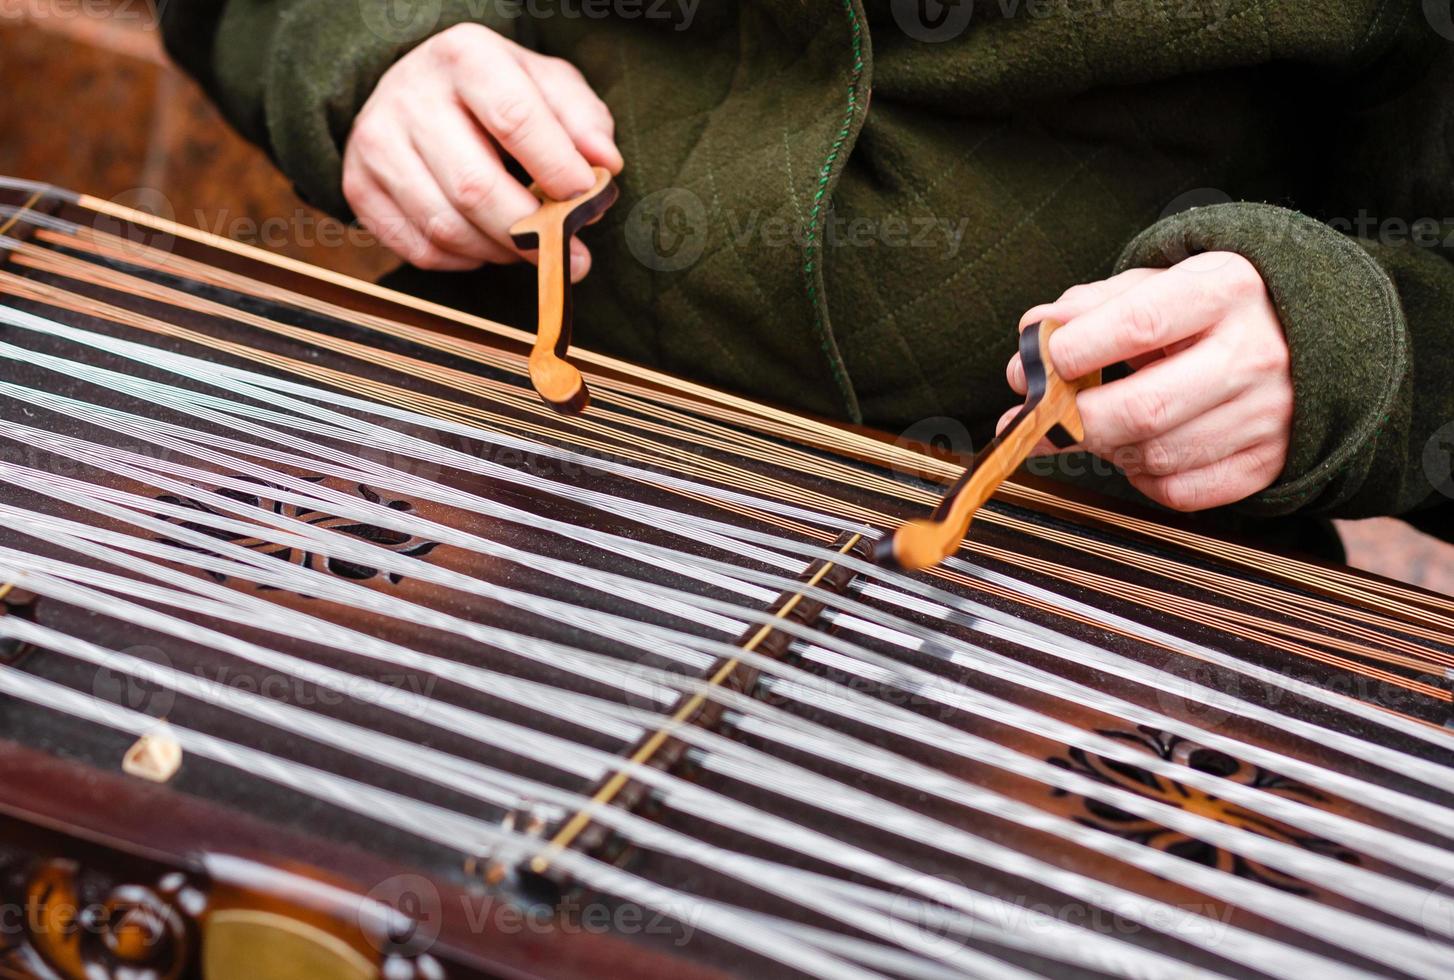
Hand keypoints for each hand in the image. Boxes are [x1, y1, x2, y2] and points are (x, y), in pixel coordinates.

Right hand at [342, 23, 622, 277]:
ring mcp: (376, 143)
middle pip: (474, 186)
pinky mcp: (359, 186)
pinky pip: (420, 249)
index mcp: (465, 56)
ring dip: (500, 251)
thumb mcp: (546, 84)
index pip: (514, 118)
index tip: (584, 198)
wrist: (419, 88)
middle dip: (530, 231)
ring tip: (527, 244)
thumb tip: (604, 165)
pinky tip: (485, 244)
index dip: (555, 167)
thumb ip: (583, 119)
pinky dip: (464, 260)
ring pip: (445, 226)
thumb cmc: (496, 92)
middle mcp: (410, 95)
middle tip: (566, 250)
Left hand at [1003, 252, 1293, 511]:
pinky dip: (1144, 478)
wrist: (1305, 335)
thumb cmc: (1209, 310)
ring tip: (1096, 424)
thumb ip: (1090, 305)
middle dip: (1075, 420)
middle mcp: (1255, 354)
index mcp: (1225, 291)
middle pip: (1145, 408)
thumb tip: (1033, 335)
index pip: (1139, 324)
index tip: (1036, 365)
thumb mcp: (1158, 283)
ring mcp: (1268, 414)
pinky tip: (1140, 448)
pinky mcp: (1269, 462)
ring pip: (1157, 456)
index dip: (1075, 350)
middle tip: (1042, 417)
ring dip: (1106, 448)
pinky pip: (1181, 492)